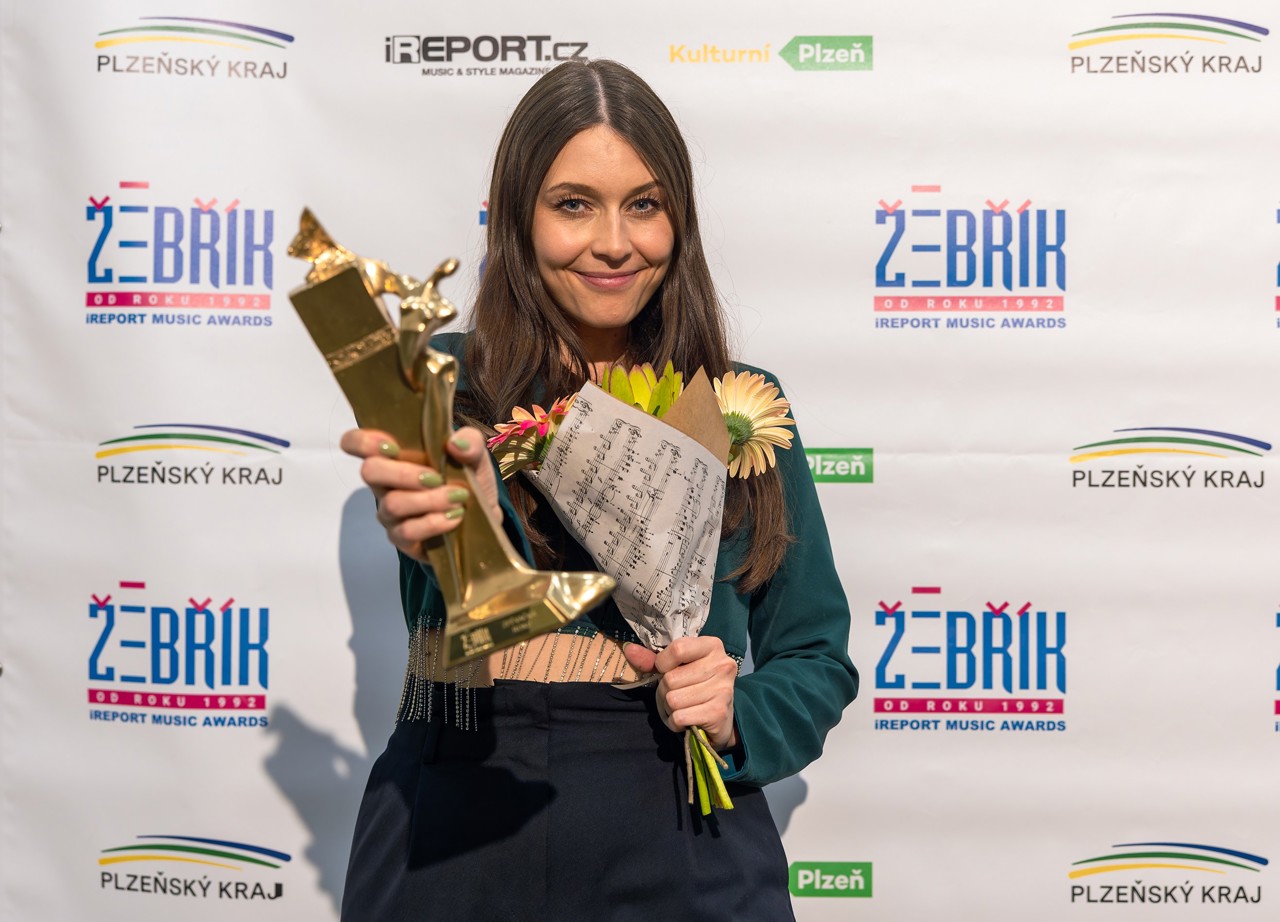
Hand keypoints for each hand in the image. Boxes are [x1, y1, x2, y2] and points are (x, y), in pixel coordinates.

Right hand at [340, 427, 500, 564]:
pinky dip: (434, 522)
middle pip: (369, 471)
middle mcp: (385, 484)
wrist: (483, 518)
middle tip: (436, 478)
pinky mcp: (402, 539)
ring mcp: (391, 513)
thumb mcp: (476, 458)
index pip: (356, 443)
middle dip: (403, 473)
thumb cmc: (468, 481)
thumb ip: (470, 443)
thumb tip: (455, 443)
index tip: (392, 446)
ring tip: (457, 498)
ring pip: (392, 503)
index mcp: (395, 457)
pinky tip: (454, 516)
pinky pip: (407, 530)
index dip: (363, 441)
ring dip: (428, 500)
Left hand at [624, 636, 737, 750]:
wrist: (721, 719)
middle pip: (671, 679)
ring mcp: (723, 690)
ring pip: (672, 700)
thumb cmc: (695, 686)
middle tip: (677, 694)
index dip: (663, 663)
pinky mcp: (718, 713)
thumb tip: (628, 649)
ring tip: (682, 707)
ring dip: (669, 709)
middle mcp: (722, 665)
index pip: (678, 648)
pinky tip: (687, 719)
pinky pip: (678, 717)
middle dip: (665, 691)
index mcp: (712, 646)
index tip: (667, 670)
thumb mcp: (677, 667)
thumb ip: (653, 659)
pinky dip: (675, 722)